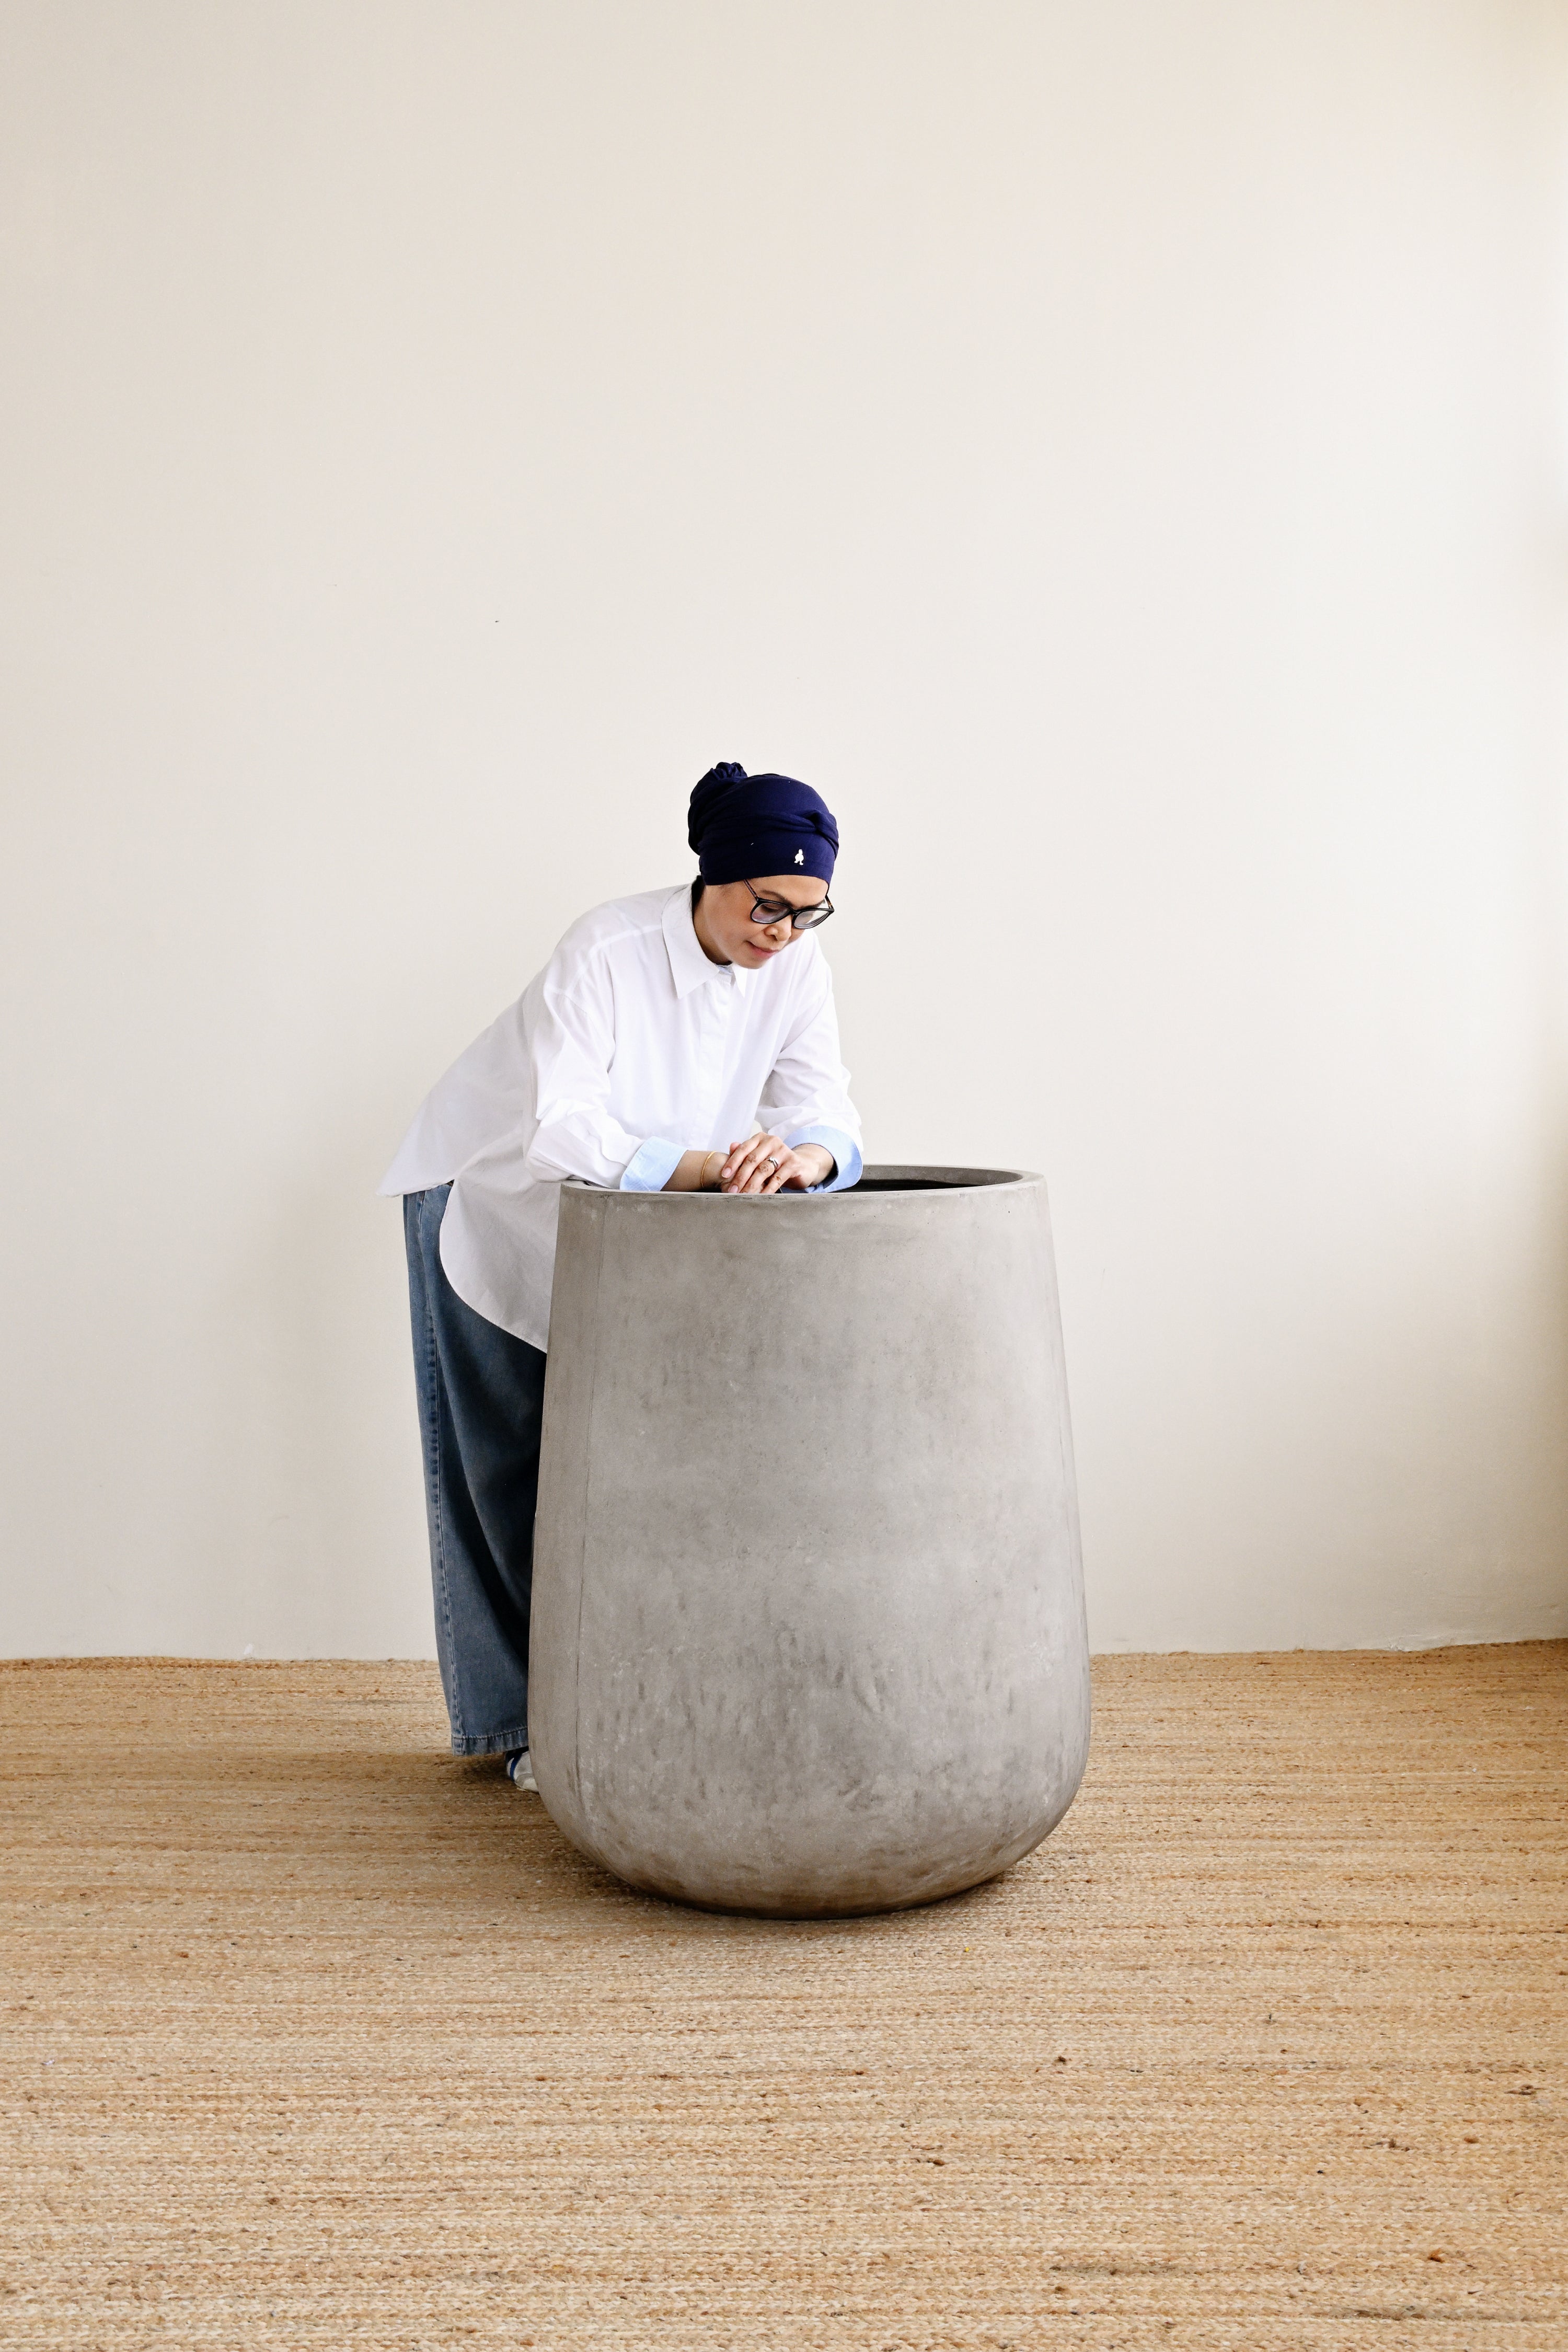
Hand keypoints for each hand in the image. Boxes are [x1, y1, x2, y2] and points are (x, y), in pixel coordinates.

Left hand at [718, 1133, 833, 1194]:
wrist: (802, 1165)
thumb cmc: (776, 1161)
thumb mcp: (760, 1156)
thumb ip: (745, 1152)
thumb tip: (731, 1146)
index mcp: (761, 1138)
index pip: (743, 1149)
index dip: (733, 1162)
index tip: (724, 1175)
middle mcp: (772, 1141)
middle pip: (752, 1160)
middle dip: (740, 1177)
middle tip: (732, 1190)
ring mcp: (784, 1151)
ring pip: (763, 1170)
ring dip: (752, 1185)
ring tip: (743, 1196)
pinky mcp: (793, 1163)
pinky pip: (777, 1179)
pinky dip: (767, 1189)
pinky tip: (760, 1197)